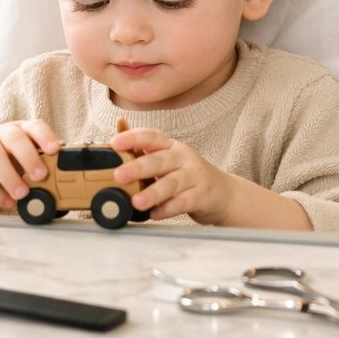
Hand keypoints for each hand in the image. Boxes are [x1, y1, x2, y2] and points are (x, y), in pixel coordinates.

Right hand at [0, 119, 58, 210]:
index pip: (35, 126)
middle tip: (40, 176)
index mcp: (23, 129)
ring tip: (22, 195)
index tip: (54, 150)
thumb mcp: (31, 155)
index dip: (45, 136)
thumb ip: (45, 163)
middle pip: (14, 138)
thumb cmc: (15, 158)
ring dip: (9, 177)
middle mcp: (3, 134)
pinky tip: (8, 203)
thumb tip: (64, 181)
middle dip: (28, 157)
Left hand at [110, 128, 235, 224]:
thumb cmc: (188, 174)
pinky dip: (168, 209)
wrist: (224, 192)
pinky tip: (155, 214)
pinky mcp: (202, 196)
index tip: (114, 143)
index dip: (132, 138)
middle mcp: (183, 158)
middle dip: (138, 167)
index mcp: (171, 146)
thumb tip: (120, 123)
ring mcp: (194, 176)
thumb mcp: (168, 156)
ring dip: (153, 193)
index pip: (152, 136)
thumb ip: (143, 145)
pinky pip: (184, 202)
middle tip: (118, 175)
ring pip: (172, 183)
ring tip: (136, 202)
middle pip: (159, 160)